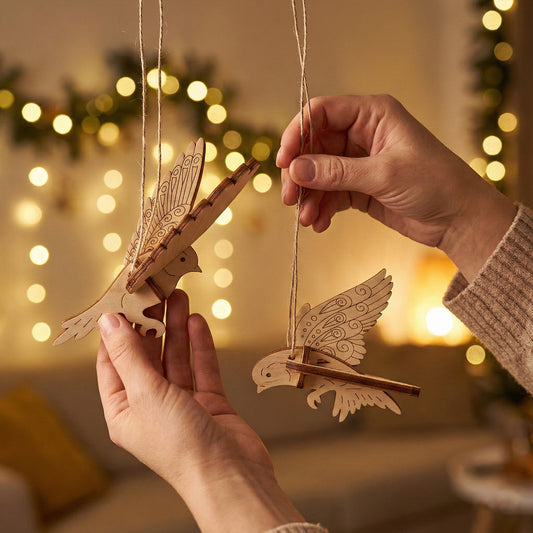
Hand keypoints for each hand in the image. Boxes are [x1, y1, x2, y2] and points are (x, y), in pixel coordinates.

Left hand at [96, 290, 303, 532]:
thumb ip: (129, 354)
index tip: (122, 300)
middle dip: (151, 323)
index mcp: (124, 411)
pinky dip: (199, 345)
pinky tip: (197, 321)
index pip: (113, 362)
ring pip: (176, 358)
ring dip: (176, 328)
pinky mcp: (209, 402)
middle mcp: (150, 406)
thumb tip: (108, 321)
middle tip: (156, 291)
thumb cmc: (179, 443)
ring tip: (178, 296)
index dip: (116, 331)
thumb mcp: (145, 392)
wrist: (229, 474)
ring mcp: (182, 404)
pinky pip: (201, 368)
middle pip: (147, 356)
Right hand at [277, 94, 515, 280]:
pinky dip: (321, 209)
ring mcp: (359, 162)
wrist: (458, 219)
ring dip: (309, 196)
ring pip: (318, 174)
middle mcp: (362, 134)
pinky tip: (319, 224)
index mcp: (372, 115)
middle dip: (300, 174)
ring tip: (307, 219)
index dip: (297, 133)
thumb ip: (337, 172)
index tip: (284, 161)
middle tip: (290, 199)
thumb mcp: (383, 174)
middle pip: (313, 146)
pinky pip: (329, 194)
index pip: (321, 113)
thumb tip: (296, 169)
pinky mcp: (359, 188)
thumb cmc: (434, 183)